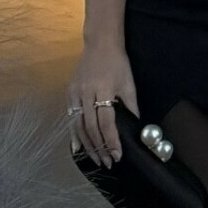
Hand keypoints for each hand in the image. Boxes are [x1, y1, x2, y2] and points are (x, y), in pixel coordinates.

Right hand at [66, 47, 139, 167]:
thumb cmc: (117, 63)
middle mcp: (86, 93)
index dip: (111, 140)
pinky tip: (78, 147)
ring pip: (78, 125)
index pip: (107, 122)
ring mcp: (75, 93)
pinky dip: (74, 134)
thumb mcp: (128, 83)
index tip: (117, 155)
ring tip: (96, 159)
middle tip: (107, 162)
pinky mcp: (69, 92)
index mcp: (104, 90)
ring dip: (87, 145)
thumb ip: (131, 106)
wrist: (100, 44)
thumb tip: (137, 128)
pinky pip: (70, 118)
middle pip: (91, 127)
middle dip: (99, 147)